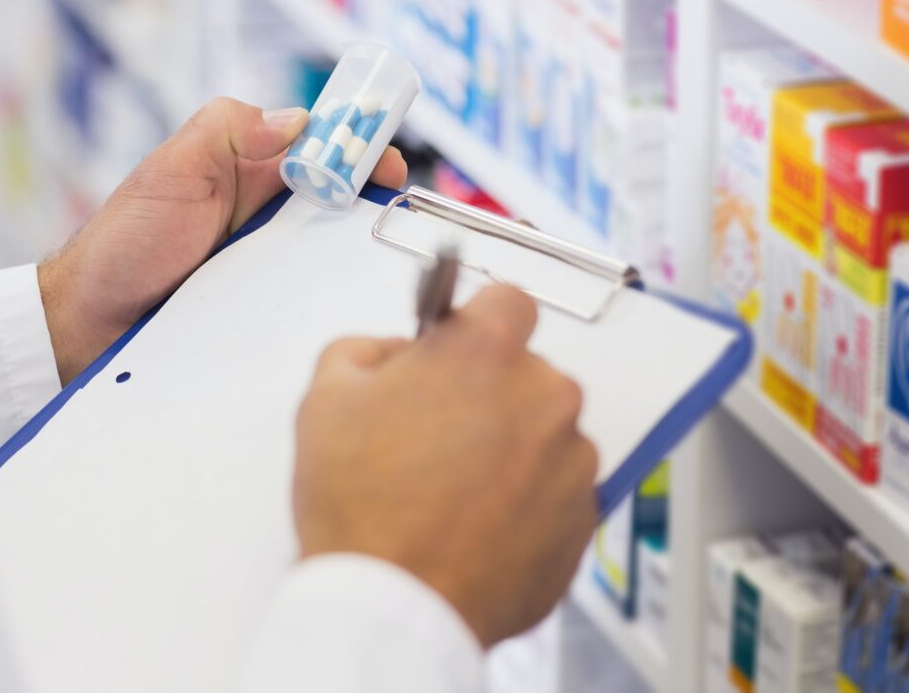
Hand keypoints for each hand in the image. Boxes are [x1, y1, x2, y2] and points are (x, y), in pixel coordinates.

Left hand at [38, 97, 407, 383]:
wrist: (87, 323)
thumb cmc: (125, 241)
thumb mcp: (172, 170)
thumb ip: (226, 130)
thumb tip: (297, 121)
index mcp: (249, 171)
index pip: (321, 148)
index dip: (360, 149)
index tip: (387, 165)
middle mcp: (267, 216)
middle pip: (339, 202)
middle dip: (374, 204)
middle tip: (395, 217)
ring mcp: (269, 265)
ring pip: (331, 254)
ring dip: (357, 256)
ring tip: (388, 264)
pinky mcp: (266, 310)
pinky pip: (309, 300)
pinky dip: (332, 300)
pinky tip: (351, 308)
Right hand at [292, 285, 597, 646]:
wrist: (395, 606)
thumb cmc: (363, 508)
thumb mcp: (327, 397)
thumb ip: (365, 349)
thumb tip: (393, 354)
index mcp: (486, 352)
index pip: (507, 302)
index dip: (476, 327)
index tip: (458, 353)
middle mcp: (544, 397)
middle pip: (525, 374)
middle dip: (486, 394)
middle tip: (435, 436)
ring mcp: (571, 461)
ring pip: (543, 435)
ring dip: (509, 450)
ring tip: (450, 492)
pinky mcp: (581, 519)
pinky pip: (556, 492)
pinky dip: (525, 502)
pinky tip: (474, 525)